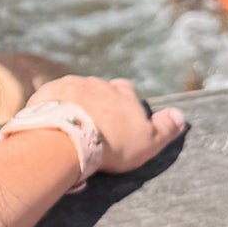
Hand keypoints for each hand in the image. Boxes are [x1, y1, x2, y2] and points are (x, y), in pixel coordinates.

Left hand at [24, 75, 185, 175]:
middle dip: (96, 104)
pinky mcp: (47, 93)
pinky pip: (51, 98)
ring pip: (74, 92)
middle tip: (93, 127)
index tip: (119, 120)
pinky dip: (52, 108)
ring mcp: (71, 85)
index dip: (123, 104)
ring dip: (73, 105)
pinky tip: (51, 124)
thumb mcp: (148, 142)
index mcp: (123, 92)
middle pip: (99, 91)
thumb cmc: (111, 143)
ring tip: (70, 127)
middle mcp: (98, 83)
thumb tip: (180, 116)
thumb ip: (165, 128)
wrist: (68, 137)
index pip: (127, 91)